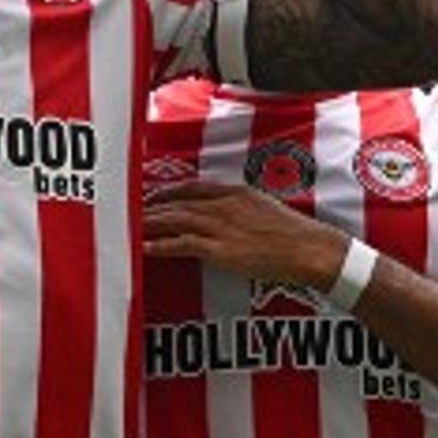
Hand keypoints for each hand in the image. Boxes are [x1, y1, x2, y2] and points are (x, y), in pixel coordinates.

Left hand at [142, 180, 349, 288]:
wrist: (312, 250)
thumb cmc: (295, 234)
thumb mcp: (264, 209)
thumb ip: (241, 208)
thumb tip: (225, 216)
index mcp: (234, 193)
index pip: (190, 188)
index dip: (165, 193)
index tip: (149, 198)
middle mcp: (223, 205)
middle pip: (175, 203)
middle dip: (148, 208)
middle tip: (125, 212)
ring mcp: (221, 226)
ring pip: (173, 220)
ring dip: (147, 224)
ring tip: (125, 229)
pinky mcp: (221, 249)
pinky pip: (182, 244)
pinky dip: (160, 245)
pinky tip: (143, 248)